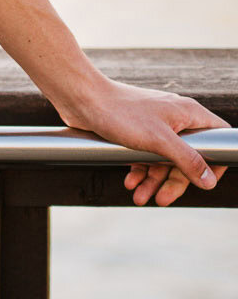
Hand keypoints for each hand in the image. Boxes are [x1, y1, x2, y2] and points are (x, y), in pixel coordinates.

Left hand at [63, 78, 227, 205]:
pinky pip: (145, 156)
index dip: (216, 160)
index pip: (217, 136)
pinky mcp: (135, 131)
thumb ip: (188, 160)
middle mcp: (174, 118)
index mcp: (187, 113)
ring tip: (139, 197)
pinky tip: (130, 183)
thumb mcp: (159, 140)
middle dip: (175, 181)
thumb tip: (209, 181)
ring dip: (153, 181)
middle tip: (163, 200)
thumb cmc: (121, 113)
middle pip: (187, 156)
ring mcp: (154, 125)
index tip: (206, 180)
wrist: (82, 98)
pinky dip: (139, 171)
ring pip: (163, 159)